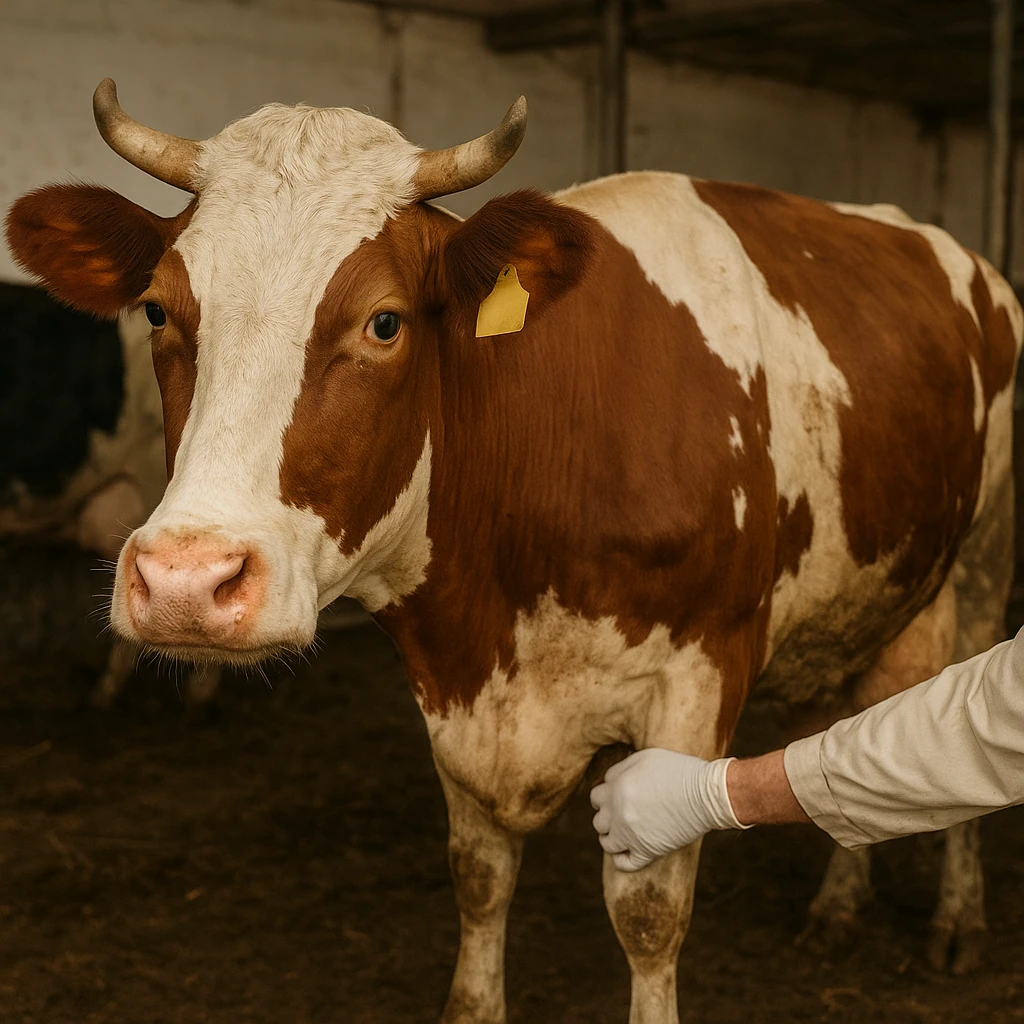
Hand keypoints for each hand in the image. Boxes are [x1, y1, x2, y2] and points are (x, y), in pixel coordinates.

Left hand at [590, 748, 746, 870]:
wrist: (705, 794)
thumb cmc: (680, 771)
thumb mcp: (645, 758)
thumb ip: (622, 769)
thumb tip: (610, 780)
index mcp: (617, 788)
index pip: (596, 797)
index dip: (605, 798)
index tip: (614, 800)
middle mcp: (618, 812)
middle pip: (598, 820)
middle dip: (607, 818)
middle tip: (620, 817)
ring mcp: (630, 834)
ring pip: (606, 842)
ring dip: (612, 838)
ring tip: (622, 835)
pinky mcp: (647, 851)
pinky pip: (623, 864)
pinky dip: (621, 860)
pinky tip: (626, 854)